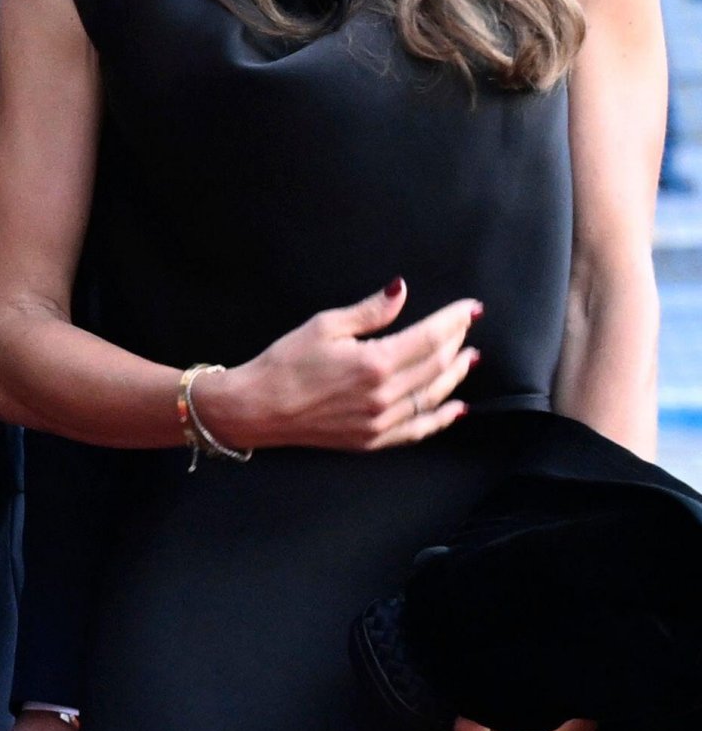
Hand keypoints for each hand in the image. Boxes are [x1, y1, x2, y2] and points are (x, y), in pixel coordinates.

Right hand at [200, 280, 479, 452]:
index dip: (454, 321)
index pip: (430, 337)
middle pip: (436, 366)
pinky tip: (455, 408)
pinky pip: (417, 430)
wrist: (259, 407)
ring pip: (432, 397)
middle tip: (468, 327)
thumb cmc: (286, 363)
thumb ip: (370, 311)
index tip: (470, 308)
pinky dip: (441, 418)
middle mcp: (384, 396)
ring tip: (469, 359)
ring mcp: (381, 422)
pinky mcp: (373, 440)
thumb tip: (400, 290)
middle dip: (457, 343)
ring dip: (455, 376)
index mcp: (375, 363)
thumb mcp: (326, 325)